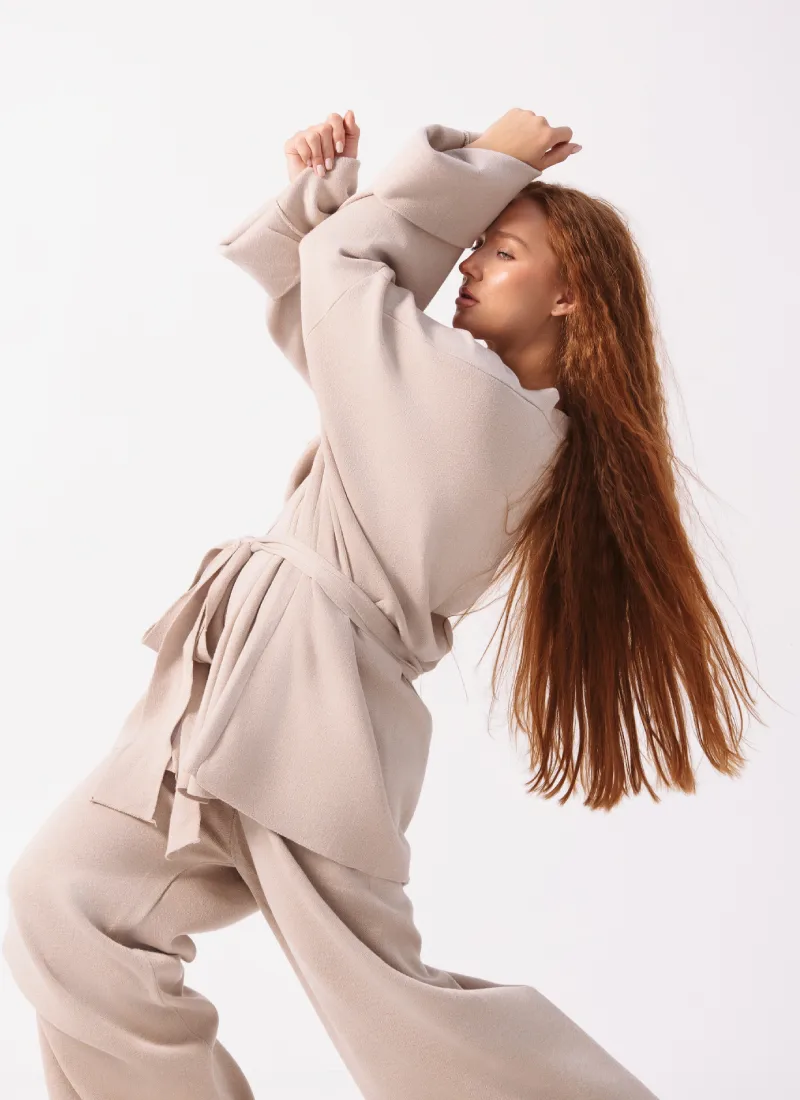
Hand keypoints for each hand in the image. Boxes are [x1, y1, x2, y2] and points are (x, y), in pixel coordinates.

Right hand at [284, 111, 359, 182]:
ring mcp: (304, 135)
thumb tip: (349, 112)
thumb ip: (352, 131)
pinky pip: (301, 142)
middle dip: (329, 150)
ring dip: (318, 156)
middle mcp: (317, 130)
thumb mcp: (349, 151)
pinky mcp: (292, 143)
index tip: (340, 151)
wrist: (323, 191)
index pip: (334, 118)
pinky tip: (308, 165)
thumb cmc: (337, 171)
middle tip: (329, 166)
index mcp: (331, 130)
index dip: (338, 133)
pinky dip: (307, 156)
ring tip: (320, 171)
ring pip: (313, 136)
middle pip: (324, 128)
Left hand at [465, 108, 580, 170]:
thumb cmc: (513, 167)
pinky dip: (519, 125)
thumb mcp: (541, 165)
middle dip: (541, 138)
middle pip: (548, 128)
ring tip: (516, 145)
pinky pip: (523, 117)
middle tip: (526, 152)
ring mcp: (526, 114)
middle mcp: (539, 120)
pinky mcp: (514, 111)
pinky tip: (510, 136)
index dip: (560, 143)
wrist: (487, 158)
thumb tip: (578, 146)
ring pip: (535, 122)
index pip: (567, 132)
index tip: (547, 150)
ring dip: (530, 131)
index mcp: (548, 135)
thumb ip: (561, 154)